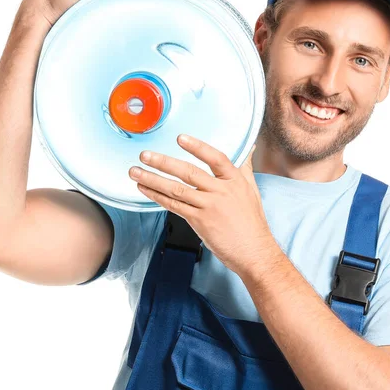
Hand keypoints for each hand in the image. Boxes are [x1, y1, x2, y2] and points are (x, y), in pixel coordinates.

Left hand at [128, 134, 275, 275]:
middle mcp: (221, 191)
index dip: (197, 147)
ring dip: (153, 179)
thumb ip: (245, 167)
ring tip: (135, 172)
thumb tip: (249, 147)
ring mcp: (209, 207)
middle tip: (145, 155)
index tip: (180, 138)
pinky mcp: (199, 221)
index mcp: (234, 180)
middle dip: (163, 162)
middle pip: (189, 172)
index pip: (215, 158)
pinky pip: (174, 206)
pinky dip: (157, 197)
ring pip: (176, 189)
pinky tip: (146, 189)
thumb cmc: (252, 222)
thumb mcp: (252, 189)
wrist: (253, 251)